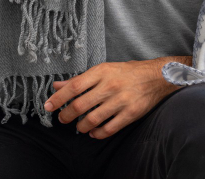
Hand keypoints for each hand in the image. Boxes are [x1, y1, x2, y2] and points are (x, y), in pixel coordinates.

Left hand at [42, 58, 184, 138]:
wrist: (156, 76)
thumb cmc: (126, 72)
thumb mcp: (102, 70)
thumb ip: (79, 80)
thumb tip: (57, 86)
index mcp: (101, 72)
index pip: (74, 86)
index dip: (58, 98)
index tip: (48, 106)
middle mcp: (110, 86)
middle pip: (80, 105)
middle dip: (66, 116)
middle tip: (62, 119)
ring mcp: (121, 100)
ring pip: (93, 119)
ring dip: (81, 126)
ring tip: (79, 127)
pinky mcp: (131, 113)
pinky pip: (109, 129)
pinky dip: (97, 134)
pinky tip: (93, 133)